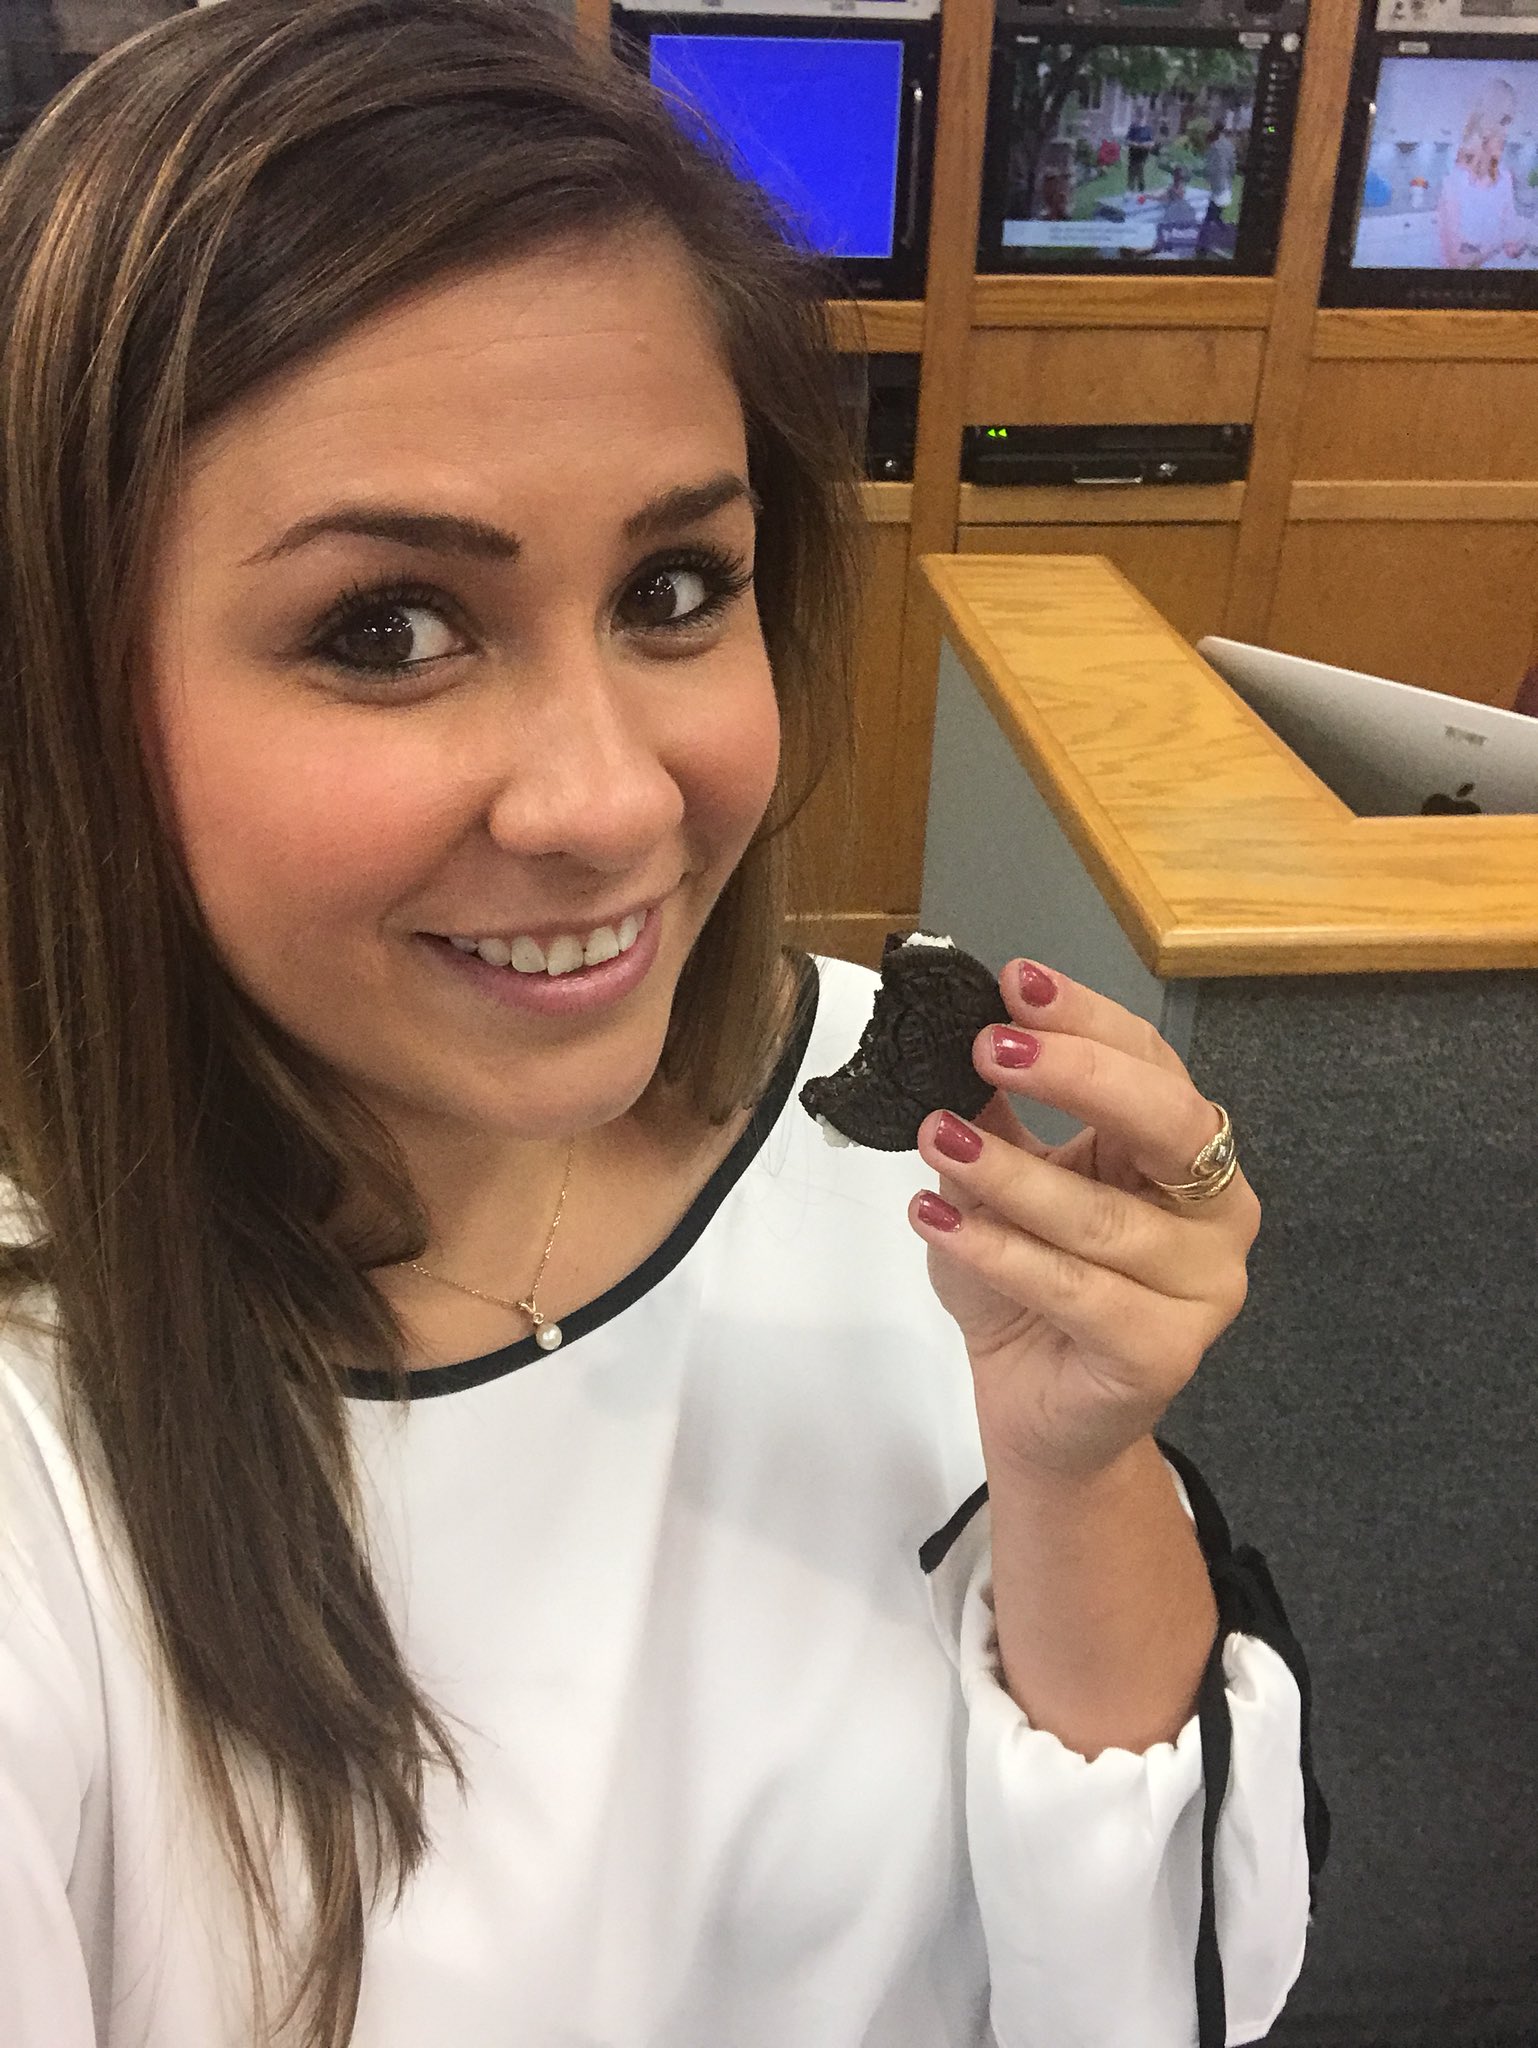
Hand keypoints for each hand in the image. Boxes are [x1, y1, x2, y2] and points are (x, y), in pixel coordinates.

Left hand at [909, 958, 1259, 1483]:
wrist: (1034, 1408)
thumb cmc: (1025, 1288)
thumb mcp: (997, 1184)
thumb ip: (994, 1116)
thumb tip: (954, 1033)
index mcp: (1181, 1154)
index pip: (1151, 1062)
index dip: (1086, 1019)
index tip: (1015, 981)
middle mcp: (1216, 1212)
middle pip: (1168, 1123)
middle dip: (1078, 1074)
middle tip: (989, 1046)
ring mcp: (1204, 1287)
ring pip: (1103, 1217)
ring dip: (1010, 1172)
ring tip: (936, 1136)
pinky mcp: (1165, 1351)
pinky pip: (1076, 1290)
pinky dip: (999, 1252)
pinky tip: (937, 1220)